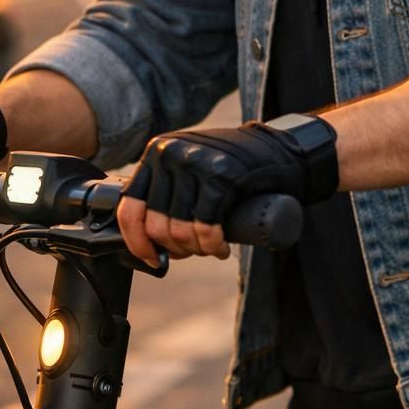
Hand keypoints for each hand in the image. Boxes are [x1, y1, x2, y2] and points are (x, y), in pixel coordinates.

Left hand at [117, 114, 337, 265]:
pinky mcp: (221, 175)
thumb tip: (143, 239)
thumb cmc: (229, 168)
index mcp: (155, 152)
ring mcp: (195, 162)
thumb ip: (164, 190)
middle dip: (175, 249)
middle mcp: (169, 153)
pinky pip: (207, 226)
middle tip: (195, 252)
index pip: (130, 206)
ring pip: (181, 229)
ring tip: (210, 249)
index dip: (137, 242)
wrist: (277, 150)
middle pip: (157, 224)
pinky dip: (212, 246)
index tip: (152, 259)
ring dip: (197, 250)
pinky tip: (222, 249)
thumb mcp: (187, 169)